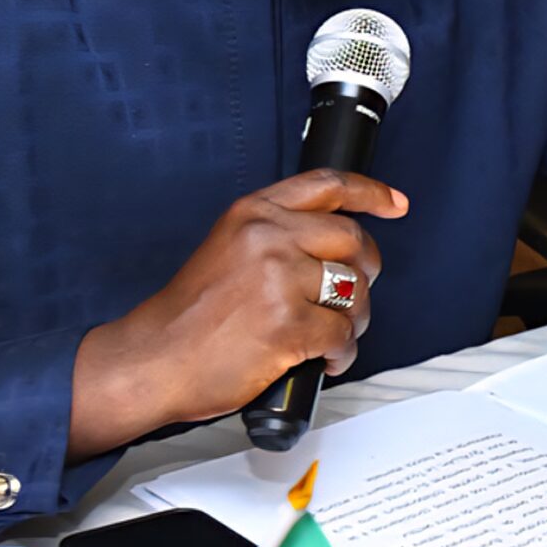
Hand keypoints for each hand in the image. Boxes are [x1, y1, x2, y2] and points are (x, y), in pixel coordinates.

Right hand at [69, 169, 408, 457]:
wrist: (151, 361)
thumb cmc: (187, 317)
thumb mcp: (227, 249)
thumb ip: (275, 236)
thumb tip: (334, 247)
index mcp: (253, 213)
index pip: (328, 186)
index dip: (370, 193)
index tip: (394, 203)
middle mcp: (268, 238)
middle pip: (355, 241)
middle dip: (366, 273)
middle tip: (353, 296)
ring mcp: (279, 281)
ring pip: (355, 291)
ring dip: (354, 319)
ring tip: (330, 335)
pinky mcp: (288, 325)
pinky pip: (343, 335)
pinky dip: (341, 352)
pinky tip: (322, 360)